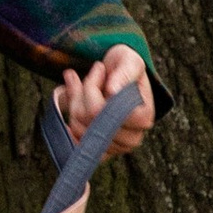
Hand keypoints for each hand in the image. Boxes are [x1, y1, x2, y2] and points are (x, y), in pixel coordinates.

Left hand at [54, 42, 152, 157]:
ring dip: (74, 103)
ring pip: (78, 127)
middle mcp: (132, 138)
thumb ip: (124, 73)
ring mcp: (116, 147)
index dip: (93, 87)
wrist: (118, 78)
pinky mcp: (100, 152)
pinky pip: (74, 142)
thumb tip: (113, 91)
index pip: (105, 109)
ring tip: (80, 84)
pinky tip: (71, 107)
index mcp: (143, 117)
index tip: (98, 68)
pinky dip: (68, 125)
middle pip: (90, 118)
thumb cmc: (126, 66)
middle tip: (88, 75)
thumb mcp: (130, 60)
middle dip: (82, 93)